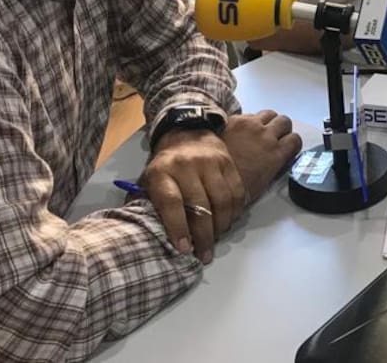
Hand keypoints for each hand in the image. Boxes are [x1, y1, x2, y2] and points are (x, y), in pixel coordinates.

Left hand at [141, 129, 244, 264]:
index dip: (178, 228)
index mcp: (162, 172)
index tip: (184, 250)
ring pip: (221, 200)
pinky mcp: (227, 161)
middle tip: (205, 255)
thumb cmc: (165, 166)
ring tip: (217, 240)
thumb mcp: (149, 181)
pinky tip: (229, 222)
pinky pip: (236, 191)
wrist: (186, 132)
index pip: (172, 202)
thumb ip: (154, 206)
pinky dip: (235, 211)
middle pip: (199, 205)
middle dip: (204, 235)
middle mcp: (186, 165)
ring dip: (222, 225)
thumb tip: (160, 238)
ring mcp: (210, 161)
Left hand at [220, 111, 302, 206]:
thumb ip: (273, 167)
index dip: (292, 143)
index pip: (295, 139)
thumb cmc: (235, 187)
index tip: (287, 147)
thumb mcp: (262, 183)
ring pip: (269, 113)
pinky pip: (249, 114)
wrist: (207, 176)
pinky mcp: (235, 119)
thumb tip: (275, 161)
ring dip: (267, 121)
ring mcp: (251, 125)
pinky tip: (241, 130)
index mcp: (276, 154)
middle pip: (284, 121)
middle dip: (281, 128)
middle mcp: (267, 136)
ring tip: (258, 130)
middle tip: (274, 136)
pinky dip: (249, 120)